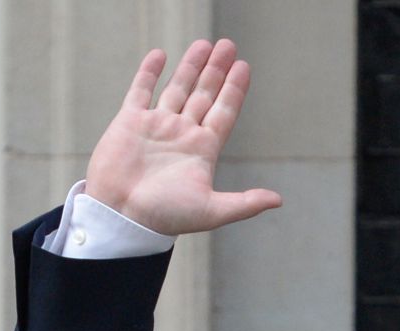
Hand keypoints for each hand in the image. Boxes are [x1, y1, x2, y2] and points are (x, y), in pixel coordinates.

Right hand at [85, 39, 281, 234]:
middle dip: (217, 70)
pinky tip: (161, 55)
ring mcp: (156, 126)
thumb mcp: (212, 211)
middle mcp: (182, 134)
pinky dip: (149, 73)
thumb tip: (278, 201)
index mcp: (203, 150)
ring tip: (205, 44)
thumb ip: (245, 203)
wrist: (121, 217)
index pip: (224, 112)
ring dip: (191, 66)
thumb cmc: (165, 217)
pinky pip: (140, 91)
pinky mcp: (129, 122)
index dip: (234, 90)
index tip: (244, 68)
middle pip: (204, 94)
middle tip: (229, 46)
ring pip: (177, 88)